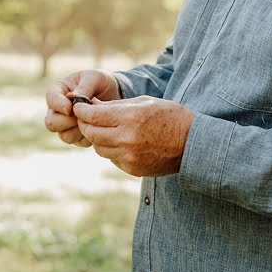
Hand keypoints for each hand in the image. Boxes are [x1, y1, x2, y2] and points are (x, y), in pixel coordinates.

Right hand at [44, 70, 121, 147]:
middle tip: (83, 115)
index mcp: (58, 91)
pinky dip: (88, 136)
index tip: (71, 108)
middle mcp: (58, 110)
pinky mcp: (77, 136)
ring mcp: (66, 125)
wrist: (114, 94)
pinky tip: (97, 126)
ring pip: (64, 136)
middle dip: (67, 121)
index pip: (50, 99)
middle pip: (51, 123)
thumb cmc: (100, 82)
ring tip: (93, 120)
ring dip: (80, 129)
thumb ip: (84, 87)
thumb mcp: (94, 78)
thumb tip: (73, 99)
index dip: (59, 105)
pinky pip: (78, 142)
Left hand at [72, 96, 193, 176]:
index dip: (81, 110)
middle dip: (86, 124)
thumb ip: (115, 105)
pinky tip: (122, 141)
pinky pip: (112, 158)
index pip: (92, 115)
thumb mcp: (144, 102)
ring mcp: (130, 157)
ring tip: (106, 129)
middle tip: (86, 117)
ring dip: (98, 138)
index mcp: (130, 118)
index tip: (78, 106)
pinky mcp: (133, 169)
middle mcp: (127, 139)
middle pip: (91, 133)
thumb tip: (91, 105)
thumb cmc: (169, 116)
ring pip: (99, 148)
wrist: (193, 143)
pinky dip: (112, 149)